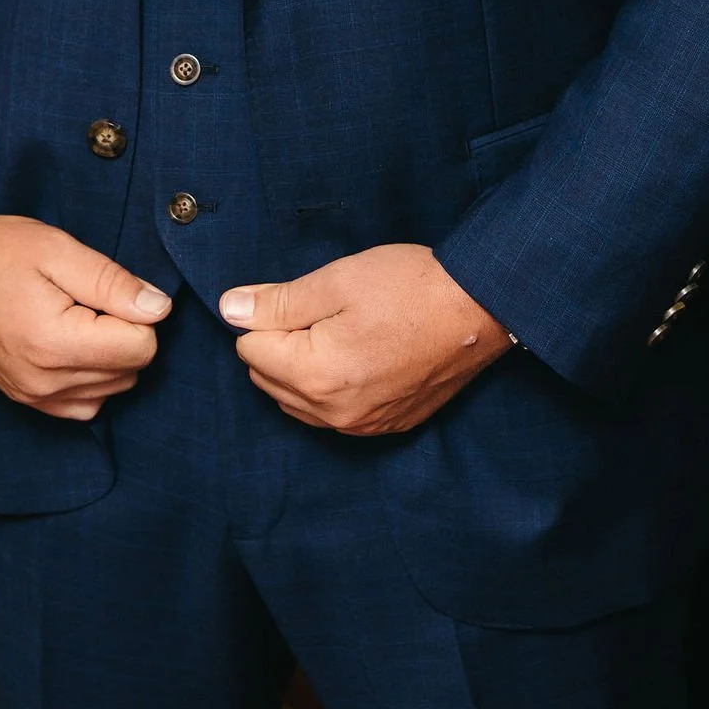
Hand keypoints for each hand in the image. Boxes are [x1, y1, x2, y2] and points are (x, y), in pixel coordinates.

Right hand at [0, 182, 170, 421]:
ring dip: (110, 355)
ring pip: (111, 390)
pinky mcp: (24, 399)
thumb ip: (112, 283)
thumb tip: (159, 309)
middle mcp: (43, 381)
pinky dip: (91, 377)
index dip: (140, 312)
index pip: (141, 348)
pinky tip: (73, 340)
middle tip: (91, 297)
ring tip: (79, 314)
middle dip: (126, 332)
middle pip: (130, 371)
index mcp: (54, 343)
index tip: (111, 287)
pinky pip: (82, 405)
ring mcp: (31, 396)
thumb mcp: (59, 250)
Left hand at [219, 242, 512, 434]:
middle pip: (268, 380)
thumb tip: (229, 310)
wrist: (480, 308)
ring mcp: (362, 426)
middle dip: (280, 345)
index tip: (304, 297)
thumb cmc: (410, 286)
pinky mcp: (386, 427)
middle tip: (322, 310)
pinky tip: (359, 355)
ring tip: (340, 330)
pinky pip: (333, 415)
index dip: (269, 315)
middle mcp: (334, 414)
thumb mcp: (338, 281)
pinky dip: (331, 388)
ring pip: (298, 402)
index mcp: (316, 376)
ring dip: (302, 368)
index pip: (250, 350)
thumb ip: (278, 302)